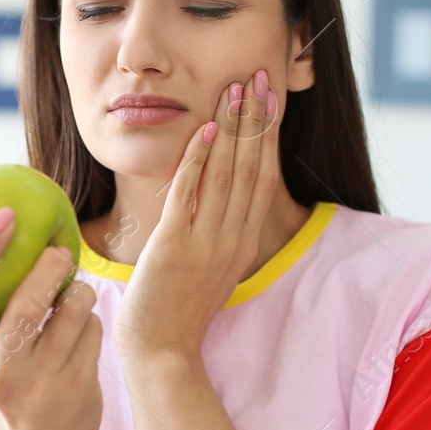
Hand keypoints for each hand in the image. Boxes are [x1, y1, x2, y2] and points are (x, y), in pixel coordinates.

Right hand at [0, 208, 103, 429]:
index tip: (4, 214)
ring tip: (73, 291)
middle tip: (58, 249)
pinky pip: (93, 329)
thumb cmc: (0, 371)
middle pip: (25, 305)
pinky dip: (91, 318)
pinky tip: (82, 328)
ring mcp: (39, 383)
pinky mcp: (76, 388)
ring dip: (78, 290)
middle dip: (48, 267)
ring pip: (71, 311)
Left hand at [112, 68, 279, 361]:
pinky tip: (203, 129)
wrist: (162, 353)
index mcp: (243, 243)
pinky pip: (190, 194)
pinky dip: (199, 159)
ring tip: (235, 89)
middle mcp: (232, 239)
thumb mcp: (211, 269)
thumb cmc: (178, 313)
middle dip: (256, 119)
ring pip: (227, 174)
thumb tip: (216, 200)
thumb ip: (218, 235)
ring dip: (231, 128)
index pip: (262, 178)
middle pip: (251, 168)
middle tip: (259, 76)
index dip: (267, 137)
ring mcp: (207, 242)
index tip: (269, 100)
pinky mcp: (176, 247)